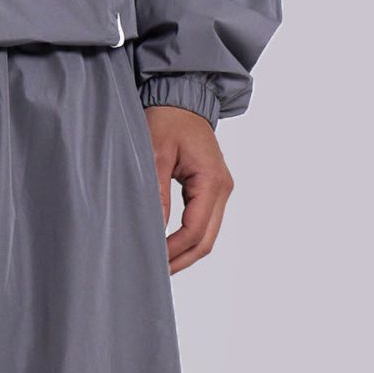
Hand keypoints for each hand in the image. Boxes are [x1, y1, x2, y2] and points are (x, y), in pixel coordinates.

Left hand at [143, 106, 232, 272]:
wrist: (181, 97)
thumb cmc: (167, 119)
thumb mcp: (155, 152)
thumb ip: (156, 192)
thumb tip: (154, 229)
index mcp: (212, 180)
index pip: (195, 229)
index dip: (173, 250)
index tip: (151, 260)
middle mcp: (222, 188)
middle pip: (206, 240)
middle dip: (181, 260)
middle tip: (154, 275)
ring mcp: (220, 190)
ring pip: (206, 235)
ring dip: (185, 253)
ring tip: (159, 266)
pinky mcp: (211, 189)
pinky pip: (203, 222)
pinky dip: (187, 239)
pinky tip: (167, 247)